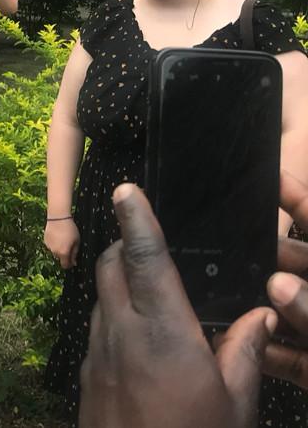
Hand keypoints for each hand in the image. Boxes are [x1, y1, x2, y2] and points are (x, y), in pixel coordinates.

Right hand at [44, 218, 79, 268]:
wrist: (58, 218)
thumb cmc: (70, 229)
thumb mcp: (77, 241)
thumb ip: (75, 253)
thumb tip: (74, 262)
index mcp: (63, 253)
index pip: (65, 265)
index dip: (69, 264)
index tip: (72, 261)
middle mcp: (55, 252)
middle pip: (60, 258)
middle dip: (64, 254)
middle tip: (69, 245)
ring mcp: (49, 246)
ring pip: (55, 251)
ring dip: (59, 248)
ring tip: (63, 238)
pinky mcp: (45, 241)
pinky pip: (51, 245)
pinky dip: (54, 243)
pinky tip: (57, 235)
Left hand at [79, 183, 275, 427]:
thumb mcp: (236, 404)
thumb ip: (245, 352)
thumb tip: (262, 313)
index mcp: (164, 333)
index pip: (145, 259)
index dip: (137, 220)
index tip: (127, 190)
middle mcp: (122, 333)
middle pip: (108, 267)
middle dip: (122, 245)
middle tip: (148, 242)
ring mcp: (98, 352)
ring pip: (100, 296)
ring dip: (117, 281)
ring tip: (150, 289)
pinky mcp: (86, 373)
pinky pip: (97, 326)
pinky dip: (113, 314)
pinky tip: (140, 334)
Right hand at [252, 172, 307, 386]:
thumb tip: (281, 285)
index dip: (298, 200)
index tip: (269, 179)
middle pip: (302, 268)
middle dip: (271, 262)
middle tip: (237, 257)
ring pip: (291, 313)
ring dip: (263, 310)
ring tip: (233, 301)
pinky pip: (291, 357)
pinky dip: (269, 354)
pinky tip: (247, 348)